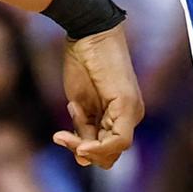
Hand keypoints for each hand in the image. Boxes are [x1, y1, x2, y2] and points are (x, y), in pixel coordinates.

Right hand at [57, 26, 142, 167]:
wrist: (87, 32)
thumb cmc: (82, 62)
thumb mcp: (80, 103)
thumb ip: (84, 129)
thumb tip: (82, 159)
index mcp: (119, 114)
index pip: (106, 149)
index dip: (84, 151)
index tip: (60, 135)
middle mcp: (131, 115)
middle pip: (110, 154)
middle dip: (84, 151)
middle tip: (61, 135)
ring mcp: (132, 111)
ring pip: (114, 150)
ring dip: (87, 147)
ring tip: (66, 131)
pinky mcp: (128, 106)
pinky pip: (119, 140)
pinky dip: (99, 147)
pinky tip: (81, 144)